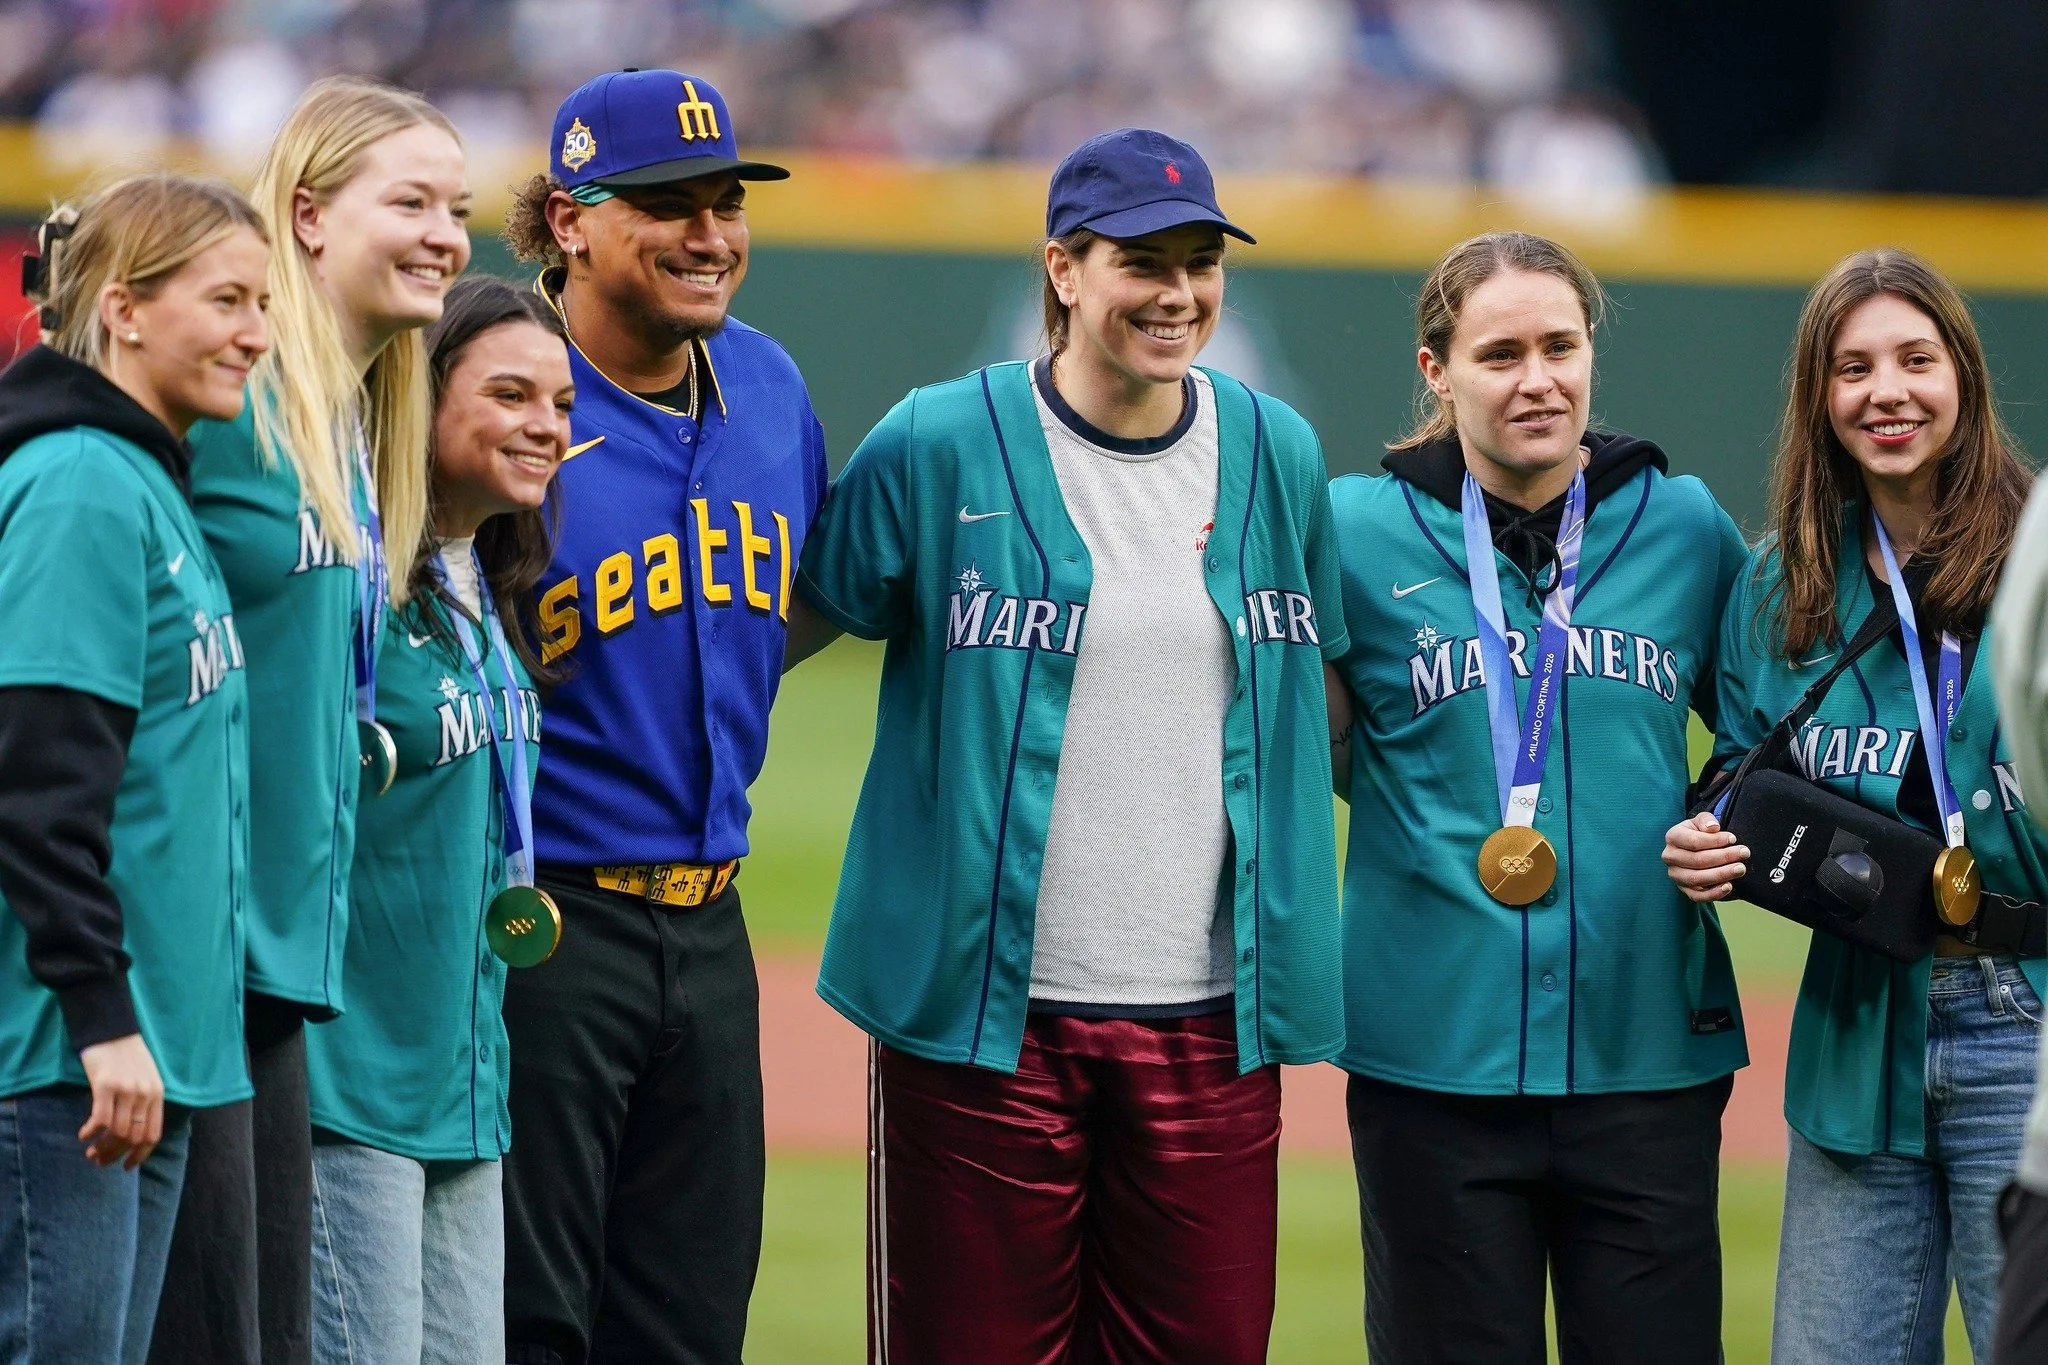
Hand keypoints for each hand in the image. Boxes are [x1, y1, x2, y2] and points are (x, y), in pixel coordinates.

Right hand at [77, 1034, 163, 1169]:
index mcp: (157, 1094)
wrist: (112, 1029)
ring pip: (116, 1132)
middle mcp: (145, 1094)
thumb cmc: (126, 1056)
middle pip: (133, 1137)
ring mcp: (126, 1090)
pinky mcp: (105, 1085)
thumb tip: (131, 1134)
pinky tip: (83, 1135)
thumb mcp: (145, 1078)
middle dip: (115, 1154)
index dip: (139, 1155)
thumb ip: (143, 1102)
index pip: (152, 1135)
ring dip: (101, 1147)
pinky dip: (91, 1132)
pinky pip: (100, 1119)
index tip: (126, 1166)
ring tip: (90, 1151)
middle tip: (99, 1160)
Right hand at [1662, 811, 1748, 904]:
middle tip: (1744, 853)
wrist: (1696, 848)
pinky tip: (1729, 886)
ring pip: (1697, 879)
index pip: (1693, 842)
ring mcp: (1676, 875)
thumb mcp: (1702, 821)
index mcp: (1673, 837)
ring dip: (1721, 874)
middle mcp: (1670, 857)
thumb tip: (1713, 827)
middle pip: (1697, 860)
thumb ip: (1707, 820)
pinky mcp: (1684, 890)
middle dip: (1724, 857)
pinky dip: (1714, 893)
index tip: (1734, 839)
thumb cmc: (1700, 832)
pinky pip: (1697, 896)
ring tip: (1741, 869)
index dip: (1716, 841)